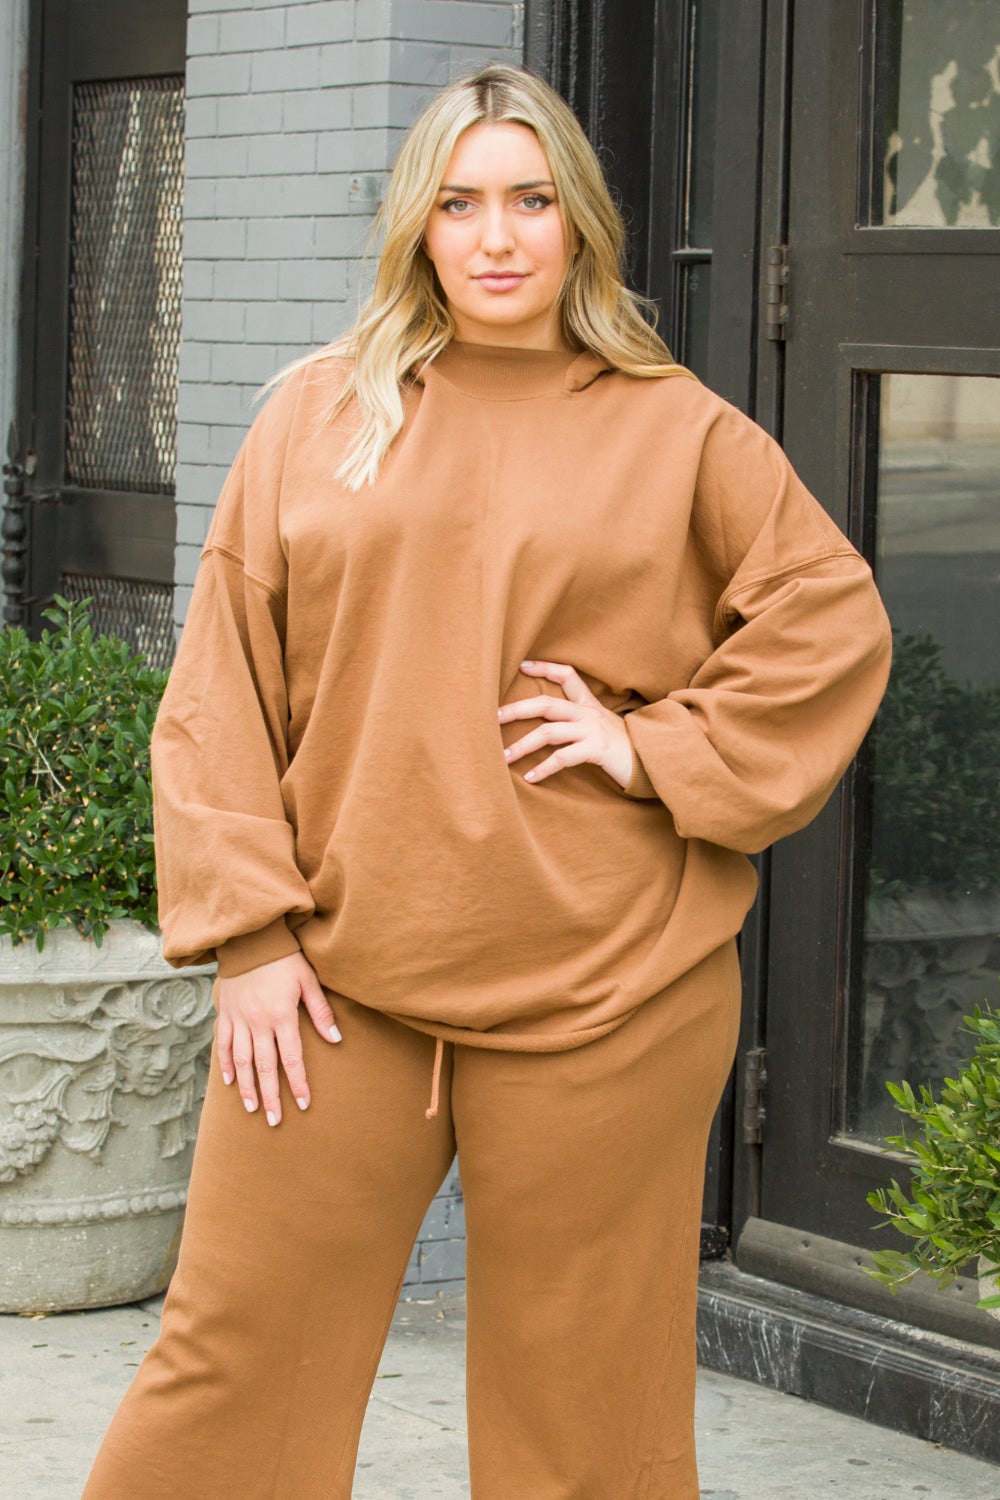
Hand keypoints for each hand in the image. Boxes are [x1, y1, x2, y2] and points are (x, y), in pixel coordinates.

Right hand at [215, 952, 341, 1125]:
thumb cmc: (285, 959)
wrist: (250, 939)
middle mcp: (258, 1022)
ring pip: (241, 1061)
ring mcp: (239, 1019)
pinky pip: (223, 1044)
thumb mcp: (308, 981)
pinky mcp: (226, 1014)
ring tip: (252, 1109)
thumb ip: (321, 1012)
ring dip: (248, 1087)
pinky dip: (226, 1065)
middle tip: (274, 1121)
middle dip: (271, 1096)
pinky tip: (231, 1082)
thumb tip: (336, 1040)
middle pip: (265, 1067)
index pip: (291, 1058)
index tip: (304, 1104)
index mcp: (281, 1015)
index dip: (298, 1083)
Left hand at [498, 659, 633, 788]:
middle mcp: (588, 714)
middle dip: (517, 710)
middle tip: (493, 718)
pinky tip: (530, 778)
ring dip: (523, 745)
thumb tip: (549, 726)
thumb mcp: (602, 726)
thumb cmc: (623, 747)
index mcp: (589, 705)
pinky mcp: (596, 750)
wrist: (652, 761)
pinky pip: (564, 757)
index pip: (568, 676)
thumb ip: (579, 721)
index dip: (545, 668)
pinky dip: (544, 768)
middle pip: (546, 704)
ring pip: (549, 732)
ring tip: (504, 757)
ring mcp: (592, 731)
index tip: (522, 665)